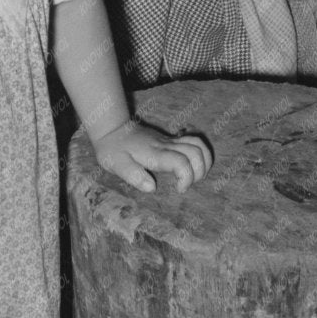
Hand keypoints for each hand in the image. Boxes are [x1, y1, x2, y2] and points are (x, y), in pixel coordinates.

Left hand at [91, 118, 211, 193]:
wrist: (112, 128)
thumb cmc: (113, 149)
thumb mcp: (116, 164)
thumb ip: (133, 175)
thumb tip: (152, 188)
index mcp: (155, 154)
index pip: (181, 162)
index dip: (187, 178)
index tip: (178, 189)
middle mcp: (166, 146)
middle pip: (196, 152)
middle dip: (200, 172)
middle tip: (186, 184)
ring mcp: (170, 141)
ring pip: (198, 144)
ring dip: (203, 161)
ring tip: (193, 176)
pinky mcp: (170, 139)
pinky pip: (193, 141)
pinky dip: (199, 152)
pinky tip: (190, 163)